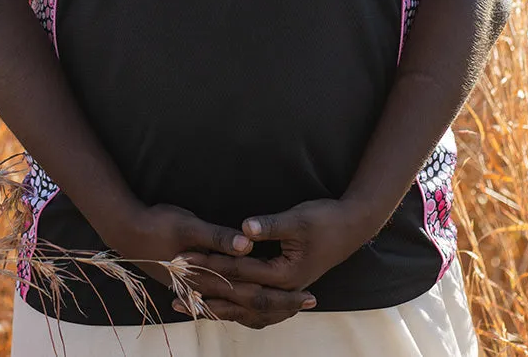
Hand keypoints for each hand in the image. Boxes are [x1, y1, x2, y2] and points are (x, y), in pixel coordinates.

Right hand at [103, 203, 316, 328]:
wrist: (126, 232)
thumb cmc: (158, 224)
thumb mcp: (190, 225)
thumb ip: (219, 238)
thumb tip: (249, 245)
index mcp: (207, 279)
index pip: (253, 296)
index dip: (283, 297)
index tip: (309, 296)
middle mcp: (204, 292)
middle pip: (251, 307)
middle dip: (282, 305)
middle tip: (311, 302)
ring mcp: (196, 291)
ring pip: (238, 309)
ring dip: (265, 308)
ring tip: (290, 306)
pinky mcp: (191, 285)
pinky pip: (225, 303)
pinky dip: (244, 306)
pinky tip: (251, 302)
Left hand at [177, 198, 373, 303]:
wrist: (352, 226)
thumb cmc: (325, 219)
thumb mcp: (297, 218)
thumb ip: (269, 225)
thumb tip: (243, 227)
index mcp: (285, 274)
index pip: (239, 272)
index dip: (210, 264)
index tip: (184, 259)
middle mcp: (284, 289)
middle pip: (238, 296)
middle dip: (206, 291)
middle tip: (175, 290)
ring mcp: (286, 292)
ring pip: (245, 308)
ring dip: (217, 306)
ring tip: (188, 307)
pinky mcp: (286, 289)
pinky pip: (255, 307)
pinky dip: (235, 309)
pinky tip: (220, 308)